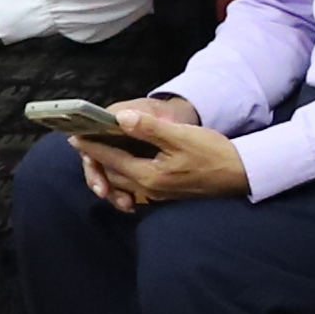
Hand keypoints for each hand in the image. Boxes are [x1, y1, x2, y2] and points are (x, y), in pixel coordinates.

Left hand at [69, 93, 246, 209]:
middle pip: (112, 174)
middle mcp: (148, 189)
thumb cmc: (213, 153)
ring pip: (122, 183)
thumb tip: (121, 118)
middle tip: (82, 144)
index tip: (74, 136)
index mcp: (149, 175)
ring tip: (97, 156)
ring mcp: (157, 195)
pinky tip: (124, 170)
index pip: (112, 159)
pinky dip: (123, 177)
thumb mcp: (182, 136)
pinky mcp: (166, 194)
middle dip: (96, 160)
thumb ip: (150, 128)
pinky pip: (135, 188)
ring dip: (108, 170)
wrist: (240, 174)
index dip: (92, 146)